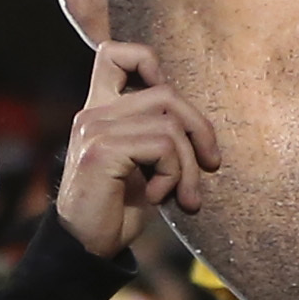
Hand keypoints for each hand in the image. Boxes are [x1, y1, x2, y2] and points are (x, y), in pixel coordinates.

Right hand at [52, 41, 220, 258]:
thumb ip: (154, 131)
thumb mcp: (141, 161)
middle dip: (199, 129)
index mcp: (99, 109)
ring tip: (182, 193)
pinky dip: (172, 176)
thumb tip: (196, 123)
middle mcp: (93, 113)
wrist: (88, 246)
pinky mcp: (102, 152)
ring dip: (187, 165)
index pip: (114, 54)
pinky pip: (162, 147)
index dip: (148, 61)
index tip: (171, 102)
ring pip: (170, 125)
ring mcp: (95, 130)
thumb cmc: (119, 206)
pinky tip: (157, 197)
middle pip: (166, 93)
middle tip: (210, 164)